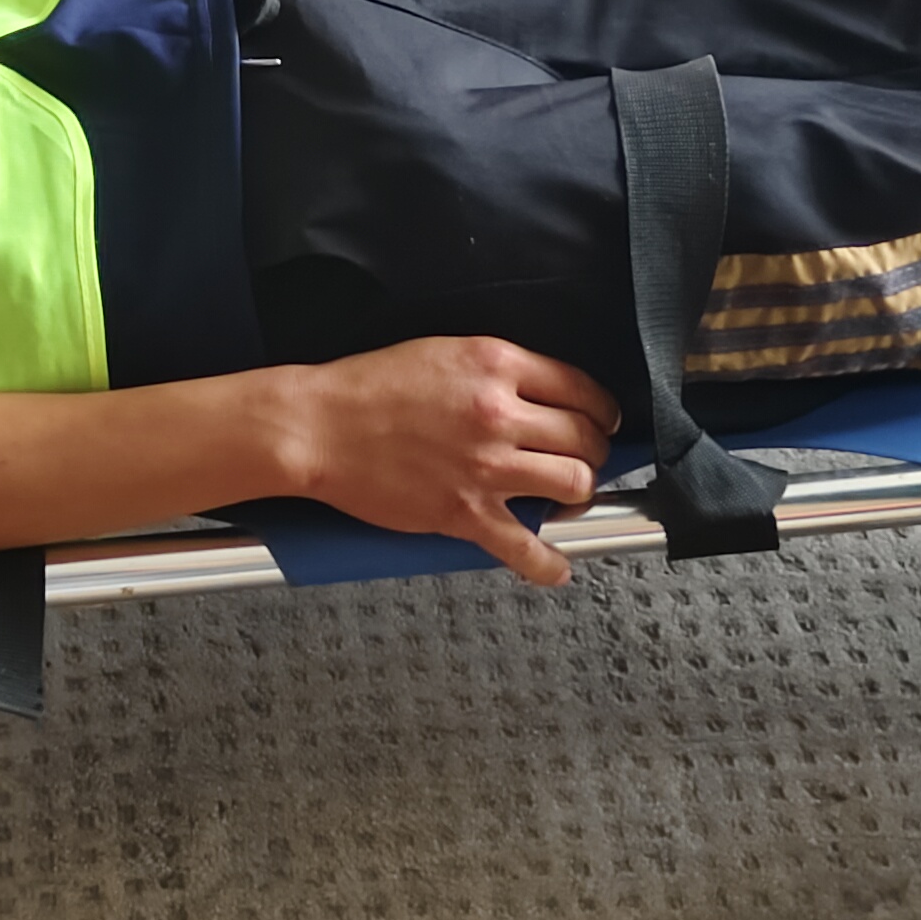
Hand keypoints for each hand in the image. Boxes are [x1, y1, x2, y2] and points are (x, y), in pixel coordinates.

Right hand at [285, 337, 620, 584]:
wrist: (319, 427)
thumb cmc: (368, 387)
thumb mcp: (444, 352)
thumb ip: (496, 370)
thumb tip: (538, 392)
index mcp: (496, 366)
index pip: (581, 388)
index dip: (601, 408)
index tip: (601, 419)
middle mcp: (499, 415)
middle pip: (585, 437)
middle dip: (595, 450)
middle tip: (587, 457)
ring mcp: (485, 467)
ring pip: (573, 483)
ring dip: (580, 492)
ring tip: (570, 496)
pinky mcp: (464, 513)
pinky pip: (525, 547)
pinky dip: (549, 563)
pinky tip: (557, 567)